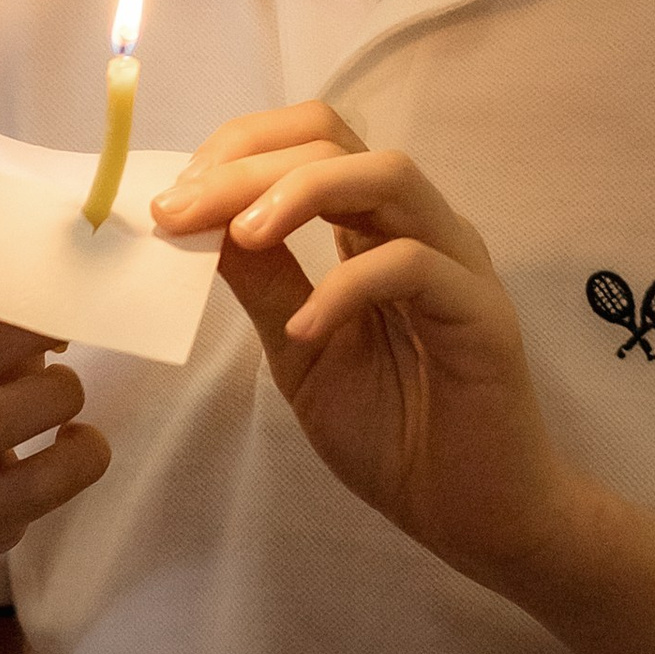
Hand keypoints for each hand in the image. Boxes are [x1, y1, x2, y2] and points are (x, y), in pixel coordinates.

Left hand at [153, 105, 570, 589]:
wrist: (472, 513)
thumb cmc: (392, 430)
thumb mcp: (298, 351)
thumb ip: (263, 282)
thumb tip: (195, 220)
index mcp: (376, 226)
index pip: (312, 140)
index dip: (239, 150)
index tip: (173, 197)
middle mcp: (420, 225)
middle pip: (337, 141)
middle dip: (249, 165)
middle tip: (180, 211)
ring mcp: (457, 262)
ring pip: (387, 175)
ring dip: (302, 191)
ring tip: (243, 236)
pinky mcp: (482, 312)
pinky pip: (414, 266)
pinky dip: (348, 286)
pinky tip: (303, 328)